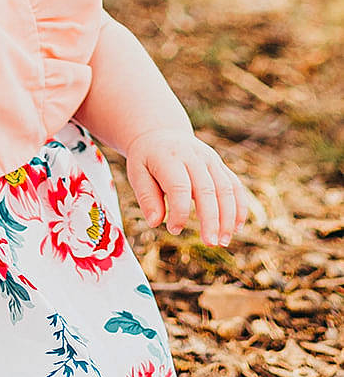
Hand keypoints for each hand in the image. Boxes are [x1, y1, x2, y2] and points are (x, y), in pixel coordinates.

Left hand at [125, 128, 247, 245]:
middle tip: (210, 243)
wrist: (161, 134)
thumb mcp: (137, 173)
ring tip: (224, 241)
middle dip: (211, 219)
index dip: (180, 211)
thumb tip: (155, 222)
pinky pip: (235, 186)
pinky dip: (239, 207)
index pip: (180, 187)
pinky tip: (237, 228)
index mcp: (169, 157)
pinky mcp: (220, 166)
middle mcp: (193, 156)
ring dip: (228, 217)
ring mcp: (210, 159)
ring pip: (226, 188)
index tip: (174, 230)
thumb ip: (147, 197)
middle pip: (207, 189)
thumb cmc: (147, 159)